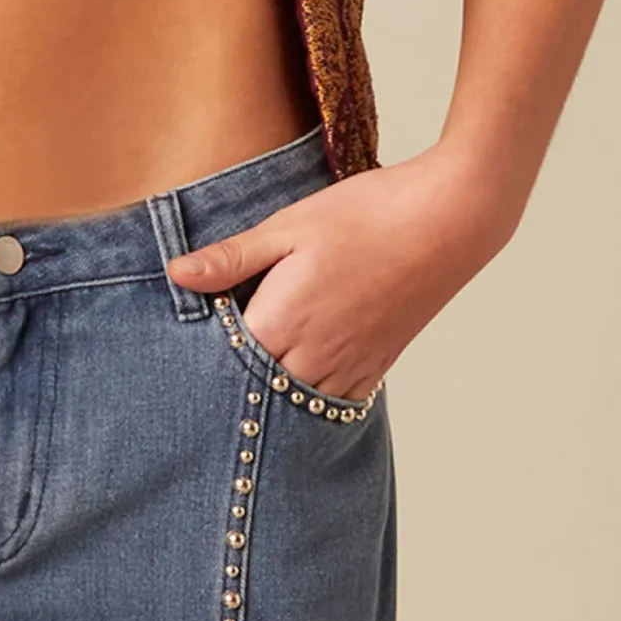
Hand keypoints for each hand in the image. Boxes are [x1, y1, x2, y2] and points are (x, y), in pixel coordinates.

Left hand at [164, 144, 513, 402]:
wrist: (446, 220)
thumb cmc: (365, 214)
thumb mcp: (289, 226)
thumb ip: (232, 257)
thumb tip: (176, 274)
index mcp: (283, 321)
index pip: (221, 362)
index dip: (196, 358)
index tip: (175, 353)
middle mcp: (315, 357)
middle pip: (255, 393)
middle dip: (228, 386)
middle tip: (198, 377)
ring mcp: (351, 366)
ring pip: (295, 406)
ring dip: (269, 398)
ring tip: (241, 385)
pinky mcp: (378, 365)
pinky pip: (335, 402)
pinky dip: (310, 399)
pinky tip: (296, 382)